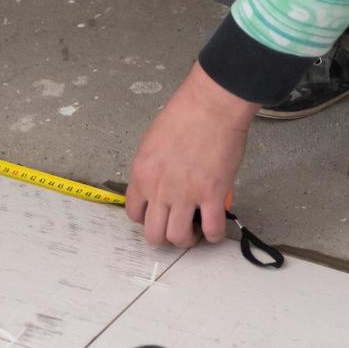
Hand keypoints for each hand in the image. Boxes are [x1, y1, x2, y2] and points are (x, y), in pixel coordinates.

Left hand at [126, 63, 258, 247]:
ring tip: (196, 231)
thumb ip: (150, 169)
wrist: (211, 106)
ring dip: (187, 240)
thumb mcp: (151, 143)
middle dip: (165, 237)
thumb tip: (156, 187)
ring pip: (179, 237)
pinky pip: (211, 229)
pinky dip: (213, 236)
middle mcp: (159, 190)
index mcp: (141, 175)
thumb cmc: (184, 116)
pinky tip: (215, 229)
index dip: (146, 219)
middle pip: (154, 234)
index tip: (158, 216)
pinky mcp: (212, 195)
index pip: (134, 213)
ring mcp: (186, 194)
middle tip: (176, 228)